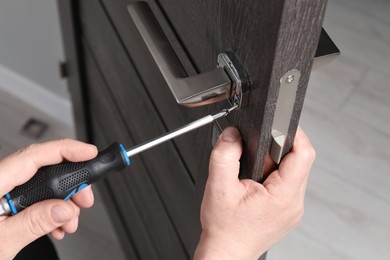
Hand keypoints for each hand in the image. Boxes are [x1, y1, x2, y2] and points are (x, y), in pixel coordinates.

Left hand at [0, 139, 97, 259]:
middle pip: (43, 169)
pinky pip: (34, 197)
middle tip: (84, 200)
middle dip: (70, 184)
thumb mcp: (0, 244)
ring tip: (69, 222)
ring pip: (41, 185)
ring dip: (62, 202)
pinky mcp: (3, 203)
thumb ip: (33, 223)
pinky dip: (50, 209)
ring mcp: (0, 193)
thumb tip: (64, 207)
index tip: (90, 153)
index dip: (67, 149)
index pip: (34, 156)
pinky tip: (56, 224)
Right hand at [194, 126, 314, 258]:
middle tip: (256, 154)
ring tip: (254, 173)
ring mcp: (293, 209)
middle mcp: (294, 203)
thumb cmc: (224, 229)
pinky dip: (274, 176)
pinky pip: (289, 184)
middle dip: (278, 149)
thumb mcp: (218, 186)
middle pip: (300, 161)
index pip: (304, 154)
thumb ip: (225, 154)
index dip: (294, 134)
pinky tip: (257, 184)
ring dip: (275, 163)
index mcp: (283, 196)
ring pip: (294, 172)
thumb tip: (233, 134)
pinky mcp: (288, 211)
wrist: (226, 252)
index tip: (280, 126)